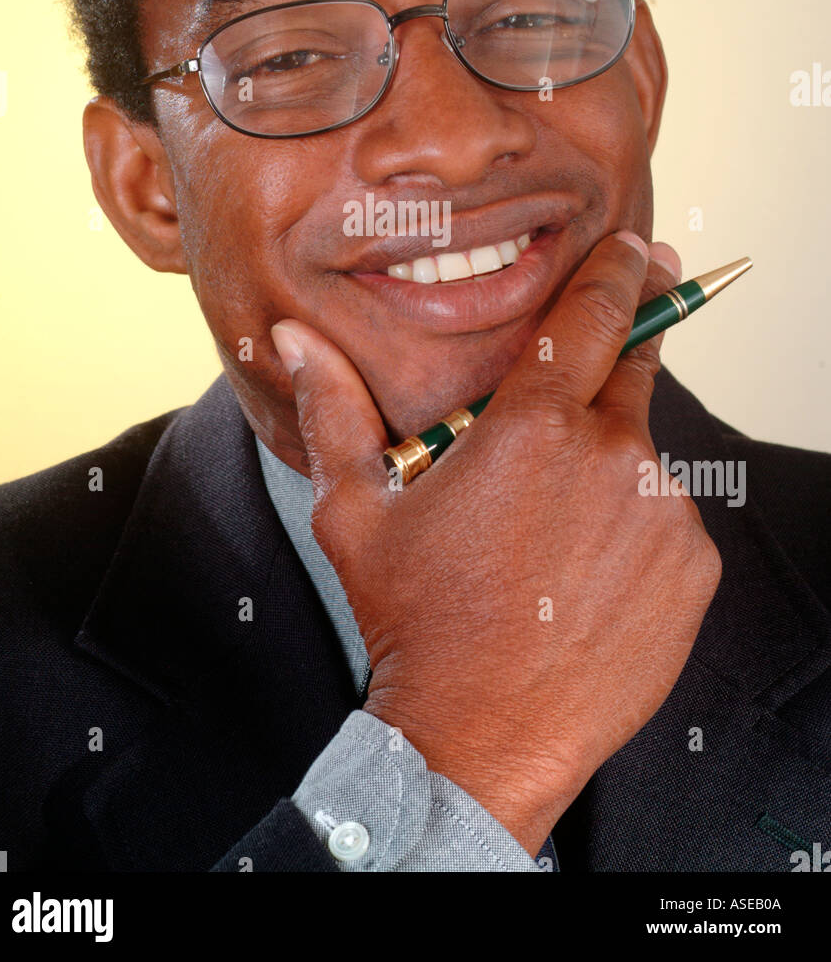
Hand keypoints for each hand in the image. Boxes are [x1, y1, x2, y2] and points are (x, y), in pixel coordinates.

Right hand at [271, 233, 720, 855]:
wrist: (477, 737)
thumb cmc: (414, 619)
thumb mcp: (356, 510)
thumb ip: (335, 409)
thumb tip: (295, 339)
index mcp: (531, 426)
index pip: (591, 315)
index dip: (616, 271)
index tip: (634, 248)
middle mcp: (612, 457)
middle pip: (630, 375)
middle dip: (616, 361)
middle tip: (589, 387)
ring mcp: (661, 514)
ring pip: (642, 457)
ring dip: (608, 468)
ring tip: (551, 534)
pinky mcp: (690, 568)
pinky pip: (669, 522)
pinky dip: (635, 529)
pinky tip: (583, 574)